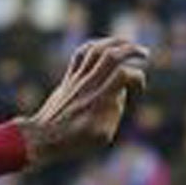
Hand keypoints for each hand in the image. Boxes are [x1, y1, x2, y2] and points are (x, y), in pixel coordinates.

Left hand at [19, 37, 149, 168]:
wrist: (40, 138)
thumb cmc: (73, 142)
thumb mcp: (102, 136)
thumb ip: (115, 112)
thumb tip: (118, 92)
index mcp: (99, 100)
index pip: (125, 74)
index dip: (139, 78)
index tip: (138, 91)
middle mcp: (88, 85)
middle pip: (112, 55)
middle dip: (132, 50)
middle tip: (144, 54)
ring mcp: (76, 80)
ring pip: (96, 49)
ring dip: (116, 42)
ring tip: (128, 45)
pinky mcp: (68, 79)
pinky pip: (80, 54)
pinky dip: (95, 46)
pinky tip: (106, 48)